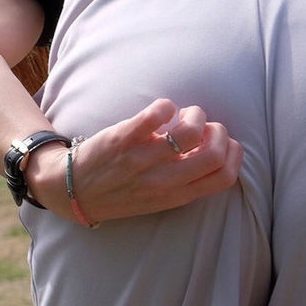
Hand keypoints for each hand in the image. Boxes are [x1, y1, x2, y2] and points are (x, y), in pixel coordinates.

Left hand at [24, 99, 242, 222]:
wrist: (71, 190)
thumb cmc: (120, 193)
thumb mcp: (158, 199)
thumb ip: (187, 181)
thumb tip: (215, 151)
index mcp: (176, 195)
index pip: (224, 177)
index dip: (234, 154)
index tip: (223, 143)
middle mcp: (163, 180)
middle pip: (215, 154)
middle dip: (219, 132)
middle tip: (205, 127)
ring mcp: (143, 159)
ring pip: (191, 131)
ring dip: (196, 114)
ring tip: (185, 114)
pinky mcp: (123, 138)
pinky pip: (156, 115)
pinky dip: (166, 106)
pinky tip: (162, 110)